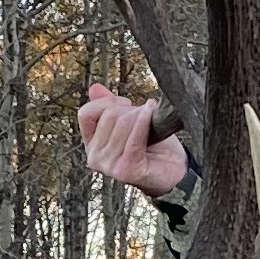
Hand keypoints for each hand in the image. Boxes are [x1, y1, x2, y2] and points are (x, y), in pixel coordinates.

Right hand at [77, 82, 191, 196]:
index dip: (106, 102)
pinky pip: (134, 138)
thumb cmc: (153, 146)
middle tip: (145, 115)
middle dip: (129, 110)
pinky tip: (151, 111)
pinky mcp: (125, 170)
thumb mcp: (129, 122)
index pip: (85, 114)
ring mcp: (108, 166)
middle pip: (108, 116)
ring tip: (151, 121)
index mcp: (91, 144)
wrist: (174, 170)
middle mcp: (94, 157)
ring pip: (122, 123)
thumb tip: (94, 88)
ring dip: (140, 116)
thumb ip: (110, 107)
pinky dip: (144, 121)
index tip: (126, 103)